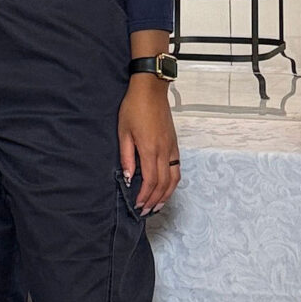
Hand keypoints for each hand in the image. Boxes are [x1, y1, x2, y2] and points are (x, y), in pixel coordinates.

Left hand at [119, 74, 180, 212]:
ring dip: (167, 194)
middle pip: (163, 184)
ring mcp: (172, 147)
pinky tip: (166, 187)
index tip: (137, 205)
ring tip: (157, 205)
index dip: (144, 196)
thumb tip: (127, 177)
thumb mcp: (123, 132)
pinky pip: (177, 168)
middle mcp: (164, 151)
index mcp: (150, 149)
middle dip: (155, 200)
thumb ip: (126, 157)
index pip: (150, 181)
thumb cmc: (134, 108)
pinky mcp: (174, 144)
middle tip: (146, 211)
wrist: (151, 90)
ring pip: (174, 178)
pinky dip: (173, 182)